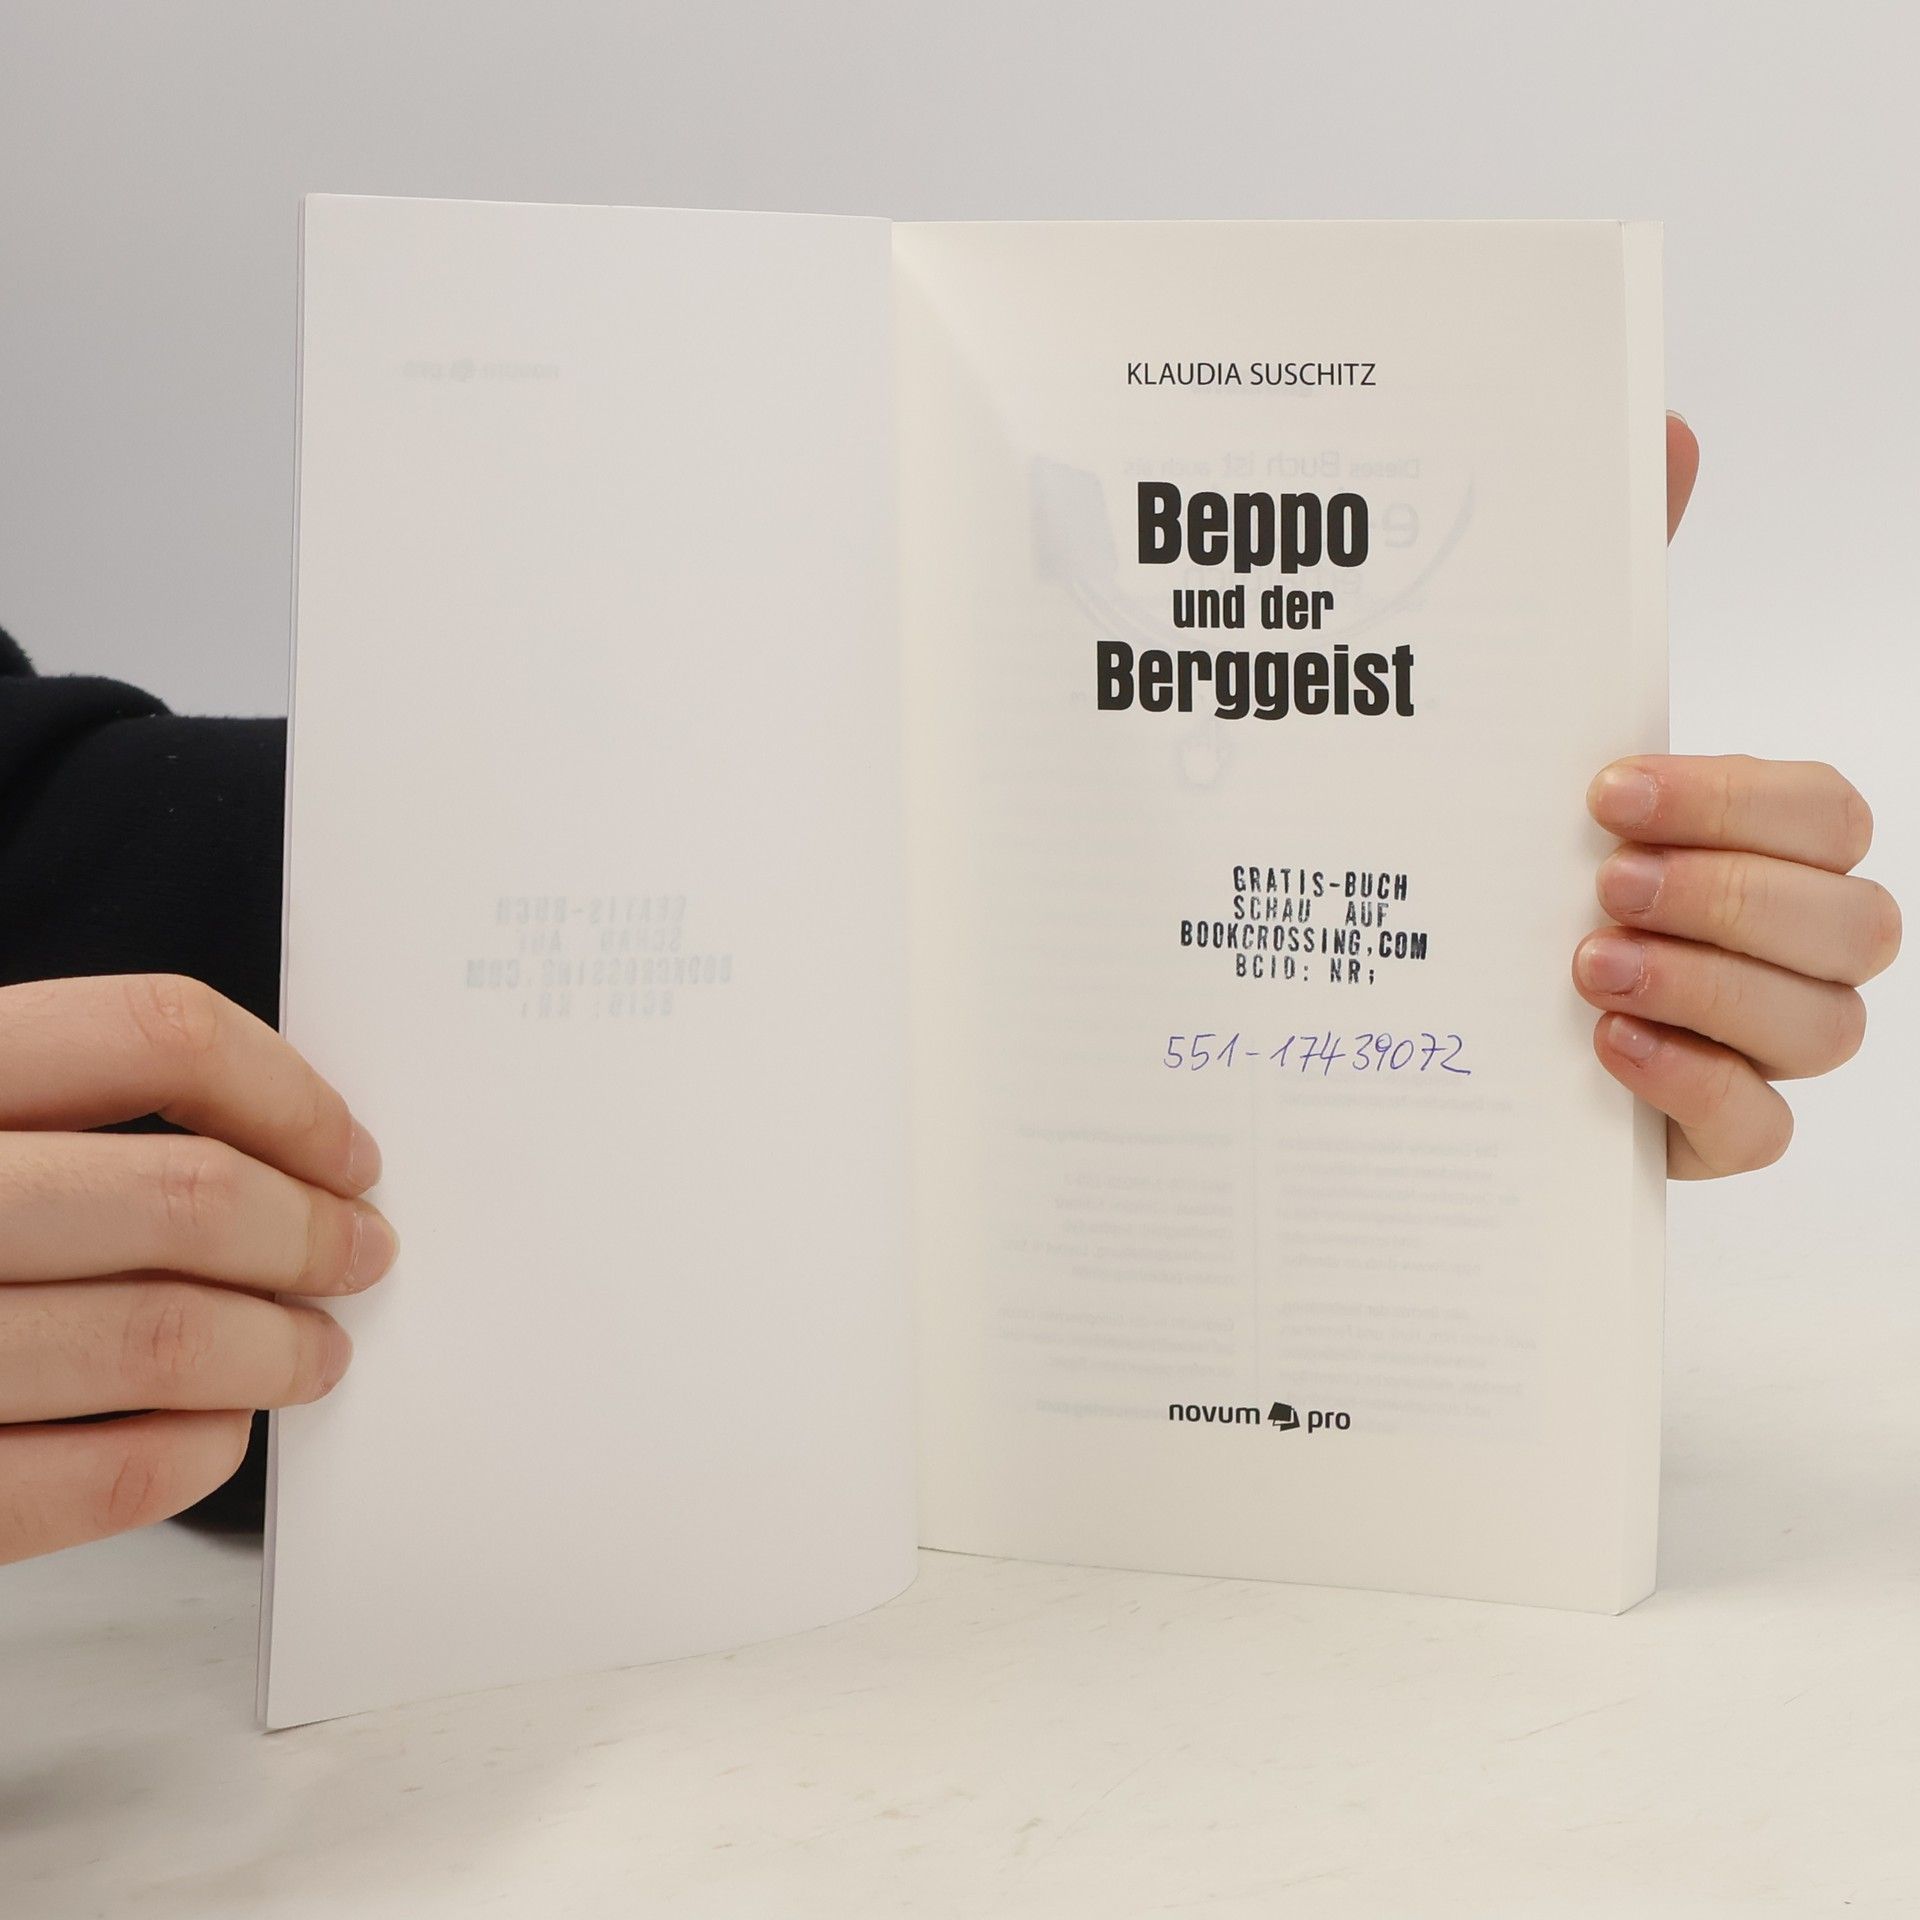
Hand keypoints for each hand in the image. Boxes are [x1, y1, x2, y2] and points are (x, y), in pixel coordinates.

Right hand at [0, 975, 395, 1561]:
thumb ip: (50, 1110)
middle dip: (309, 1234)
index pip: (153, 1034)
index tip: (348, 1152)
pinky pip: (88, 1476)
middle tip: (359, 1257)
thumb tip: (268, 1148)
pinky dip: (190, 1453)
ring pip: (159, 1335)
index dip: (286, 1092)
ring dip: (276, 1348)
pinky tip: (217, 1433)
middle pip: (182, 1194)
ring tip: (312, 1351)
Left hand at [1575, 417, 1901, 1176]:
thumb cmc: (1516, 853)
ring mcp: (1752, 1040)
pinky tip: (1600, 1052)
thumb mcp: (1546, 725)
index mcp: (1757, 840)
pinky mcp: (1706, 1130)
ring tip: (1585, 966)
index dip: (1740, 802)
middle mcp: (1780, 939)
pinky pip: (1765, 1129)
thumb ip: (1618, 591)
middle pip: (1857, 921)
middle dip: (1731, 896)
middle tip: (1602, 882)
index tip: (1602, 789)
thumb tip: (1664, 429)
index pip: (1828, 811)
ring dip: (1711, 988)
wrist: (1430, 1005)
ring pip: (1828, 1026)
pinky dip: (1695, 1089)